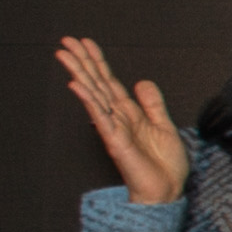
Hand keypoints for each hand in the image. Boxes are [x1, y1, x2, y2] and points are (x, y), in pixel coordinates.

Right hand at [56, 36, 189, 203]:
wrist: (167, 191)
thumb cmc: (164, 165)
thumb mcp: (164, 126)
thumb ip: (153, 104)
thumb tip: (141, 81)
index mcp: (129, 113)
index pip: (109, 81)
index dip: (98, 61)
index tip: (86, 43)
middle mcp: (117, 117)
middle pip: (96, 83)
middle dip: (82, 61)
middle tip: (67, 40)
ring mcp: (113, 128)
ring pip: (93, 95)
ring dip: (79, 73)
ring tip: (65, 55)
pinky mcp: (115, 141)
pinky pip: (100, 117)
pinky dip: (89, 100)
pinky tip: (77, 85)